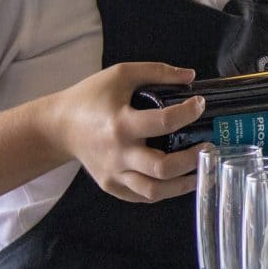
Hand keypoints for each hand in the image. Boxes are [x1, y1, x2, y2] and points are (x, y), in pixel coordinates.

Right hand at [39, 62, 206, 203]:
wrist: (58, 127)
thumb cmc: (90, 97)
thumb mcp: (121, 74)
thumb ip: (157, 72)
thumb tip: (191, 76)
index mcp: (121, 123)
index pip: (163, 122)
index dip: (188, 112)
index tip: (200, 104)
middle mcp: (118, 153)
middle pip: (162, 167)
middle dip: (193, 159)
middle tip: (209, 146)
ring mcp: (114, 174)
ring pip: (155, 191)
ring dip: (184, 184)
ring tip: (202, 169)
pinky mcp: (111, 186)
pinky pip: (143, 196)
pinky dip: (165, 191)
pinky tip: (180, 179)